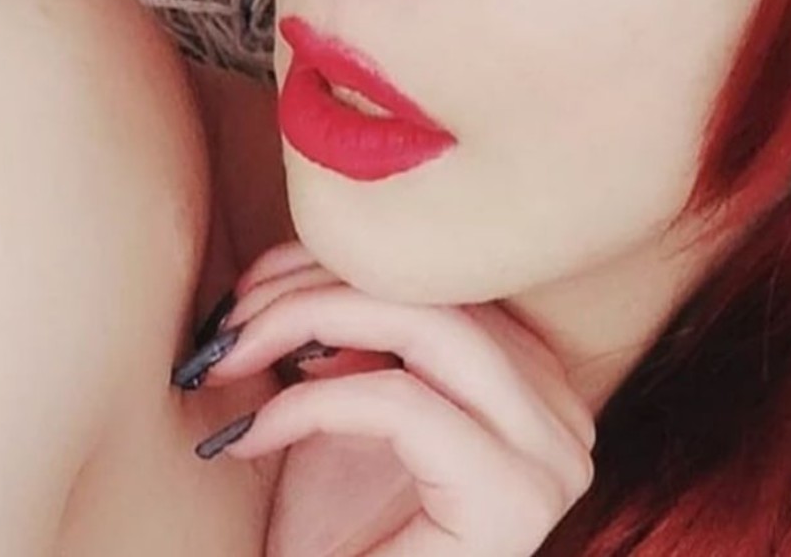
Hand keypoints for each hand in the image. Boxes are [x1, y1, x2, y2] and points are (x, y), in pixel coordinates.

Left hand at [182, 242, 596, 555]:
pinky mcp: (512, 499)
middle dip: (318, 289)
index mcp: (536, 379)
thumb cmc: (344, 533)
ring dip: (308, 326)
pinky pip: (401, 404)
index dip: (341, 265)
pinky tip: (253, 433)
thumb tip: (298, 262)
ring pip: (427, 328)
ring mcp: (550, 454)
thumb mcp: (350, 406)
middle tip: (229, 322)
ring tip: (232, 357)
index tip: (253, 285)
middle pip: (436, 295)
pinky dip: (312, 404)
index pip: (440, 283)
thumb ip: (353, 335)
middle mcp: (561, 410)